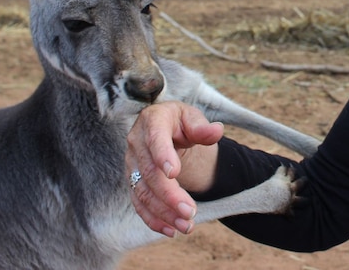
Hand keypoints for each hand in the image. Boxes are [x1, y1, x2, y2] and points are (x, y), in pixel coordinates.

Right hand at [126, 101, 222, 236]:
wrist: (166, 130)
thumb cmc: (181, 122)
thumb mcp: (193, 118)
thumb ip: (203, 127)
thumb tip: (216, 131)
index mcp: (152, 121)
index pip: (155, 138)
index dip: (162, 155)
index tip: (174, 173)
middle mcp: (136, 143)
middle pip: (149, 172)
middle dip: (169, 195)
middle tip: (189, 211)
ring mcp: (132, 164)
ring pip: (143, 193)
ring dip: (163, 212)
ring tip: (185, 225)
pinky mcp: (133, 182)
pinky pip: (139, 204)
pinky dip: (153, 219)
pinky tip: (171, 230)